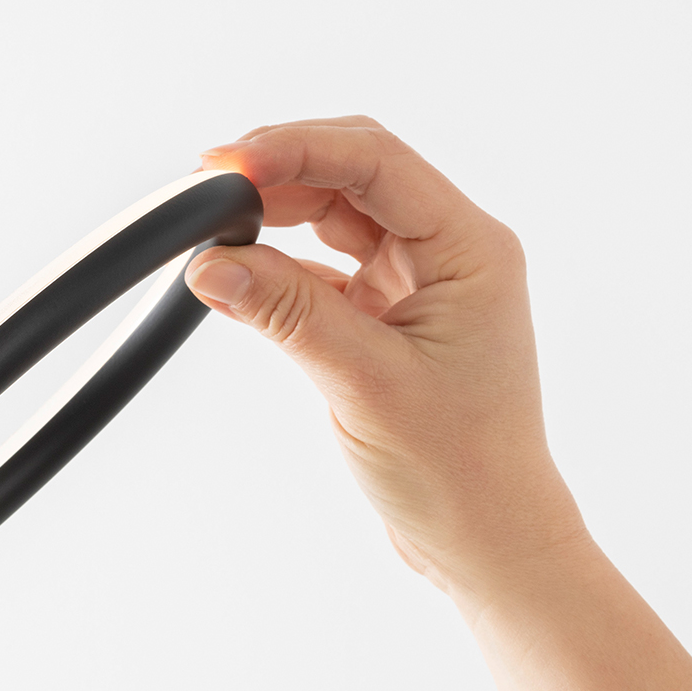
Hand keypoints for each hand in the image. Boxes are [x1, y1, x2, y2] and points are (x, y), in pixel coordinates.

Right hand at [184, 117, 590, 605]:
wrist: (487, 541)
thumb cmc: (459, 469)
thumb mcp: (365, 384)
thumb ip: (287, 314)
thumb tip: (211, 263)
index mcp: (470, 249)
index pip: (376, 163)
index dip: (297, 149)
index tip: (227, 164)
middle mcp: (451, 252)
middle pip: (354, 175)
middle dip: (279, 172)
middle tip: (204, 187)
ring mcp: (420, 282)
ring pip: (337, 215)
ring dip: (275, 216)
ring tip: (211, 230)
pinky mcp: (390, 316)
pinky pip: (325, 267)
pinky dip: (279, 267)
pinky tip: (234, 278)